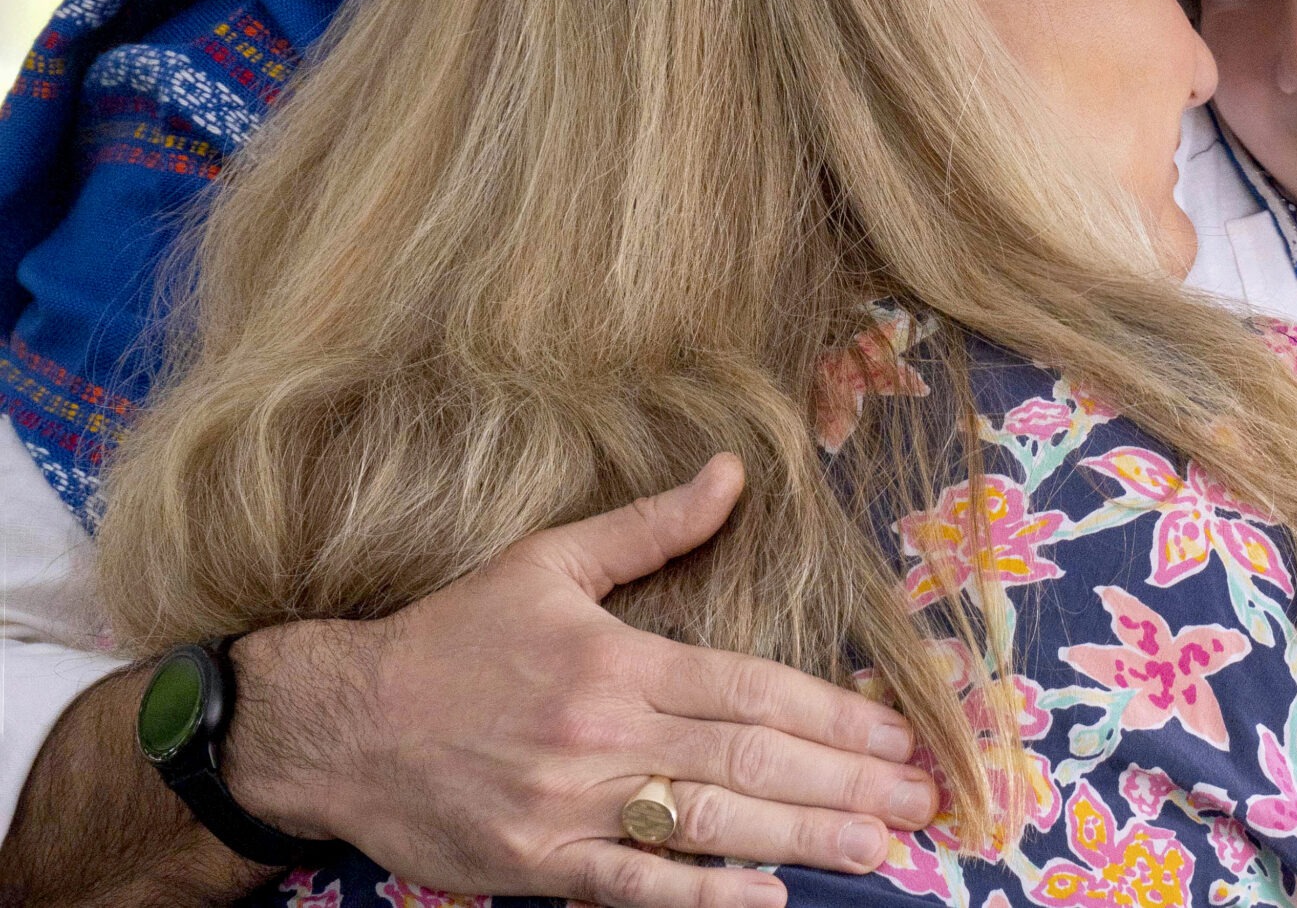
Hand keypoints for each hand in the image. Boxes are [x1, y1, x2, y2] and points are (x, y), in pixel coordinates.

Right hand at [221, 456, 937, 907]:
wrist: (336, 724)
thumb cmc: (451, 638)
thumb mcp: (549, 561)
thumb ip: (652, 526)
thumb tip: (734, 471)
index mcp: (618, 658)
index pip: (753, 689)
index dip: (835, 714)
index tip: (899, 733)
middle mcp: (605, 732)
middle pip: (749, 761)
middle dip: (844, 784)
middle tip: (920, 803)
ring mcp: (572, 805)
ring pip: (708, 826)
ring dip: (802, 839)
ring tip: (878, 851)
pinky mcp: (536, 864)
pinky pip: (633, 887)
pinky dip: (703, 897)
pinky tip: (767, 899)